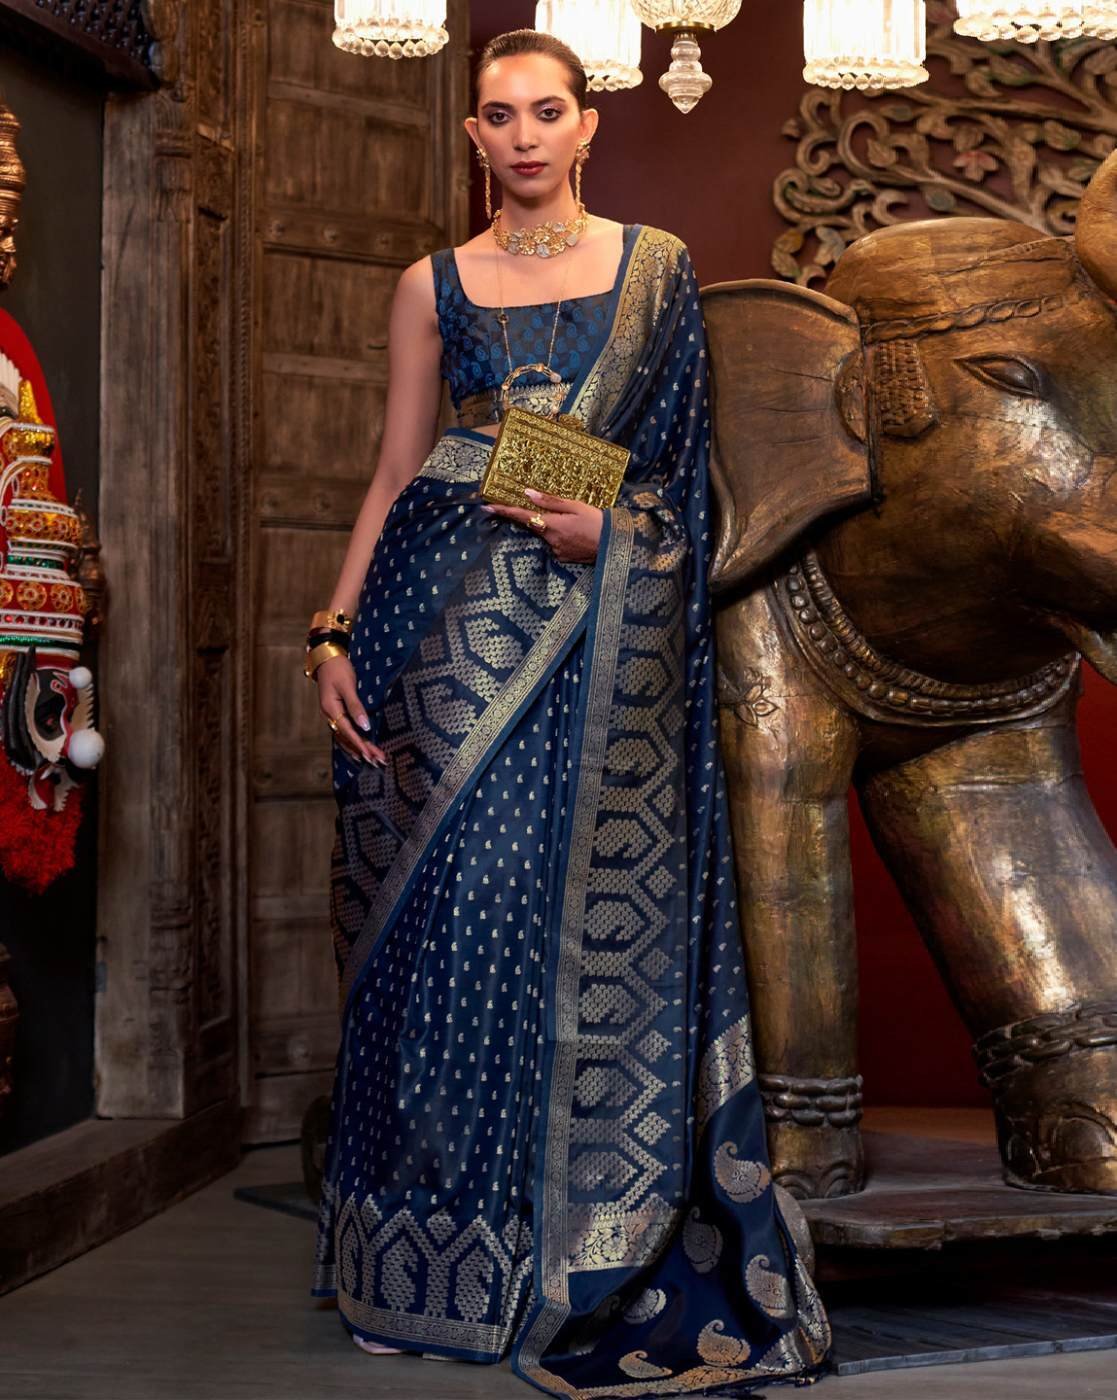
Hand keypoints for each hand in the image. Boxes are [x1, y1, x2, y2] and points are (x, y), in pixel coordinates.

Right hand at [316, 655, 386, 766]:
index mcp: (331, 709)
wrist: (326, 657)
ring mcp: (332, 714)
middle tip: (378, 761)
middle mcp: (330, 715)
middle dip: (362, 750)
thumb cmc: (338, 669)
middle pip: (347, 738)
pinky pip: (344, 730)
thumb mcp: (347, 686)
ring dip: (358, 748)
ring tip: (371, 759)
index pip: (348, 732)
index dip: (360, 744)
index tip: (371, 755)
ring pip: (345, 736)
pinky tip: (359, 747)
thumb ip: (356, 706)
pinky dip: (352, 740)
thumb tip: (365, 726)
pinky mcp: (336, 711)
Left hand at [481, 488, 603, 562]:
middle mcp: (550, 541)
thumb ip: (550, 501)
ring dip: (554, 528)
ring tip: (576, 524)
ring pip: (547, 535)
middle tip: (555, 512)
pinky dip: (562, 537)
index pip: (522, 516)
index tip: (486, 507)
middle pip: (535, 526)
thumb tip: (527, 493)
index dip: (503, 511)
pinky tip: (577, 534)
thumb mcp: (575, 506)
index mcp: (552, 525)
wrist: (615, 544)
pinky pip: (556, 545)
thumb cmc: (597, 521)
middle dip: (538, 518)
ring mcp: (557, 552)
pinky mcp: (564, 559)